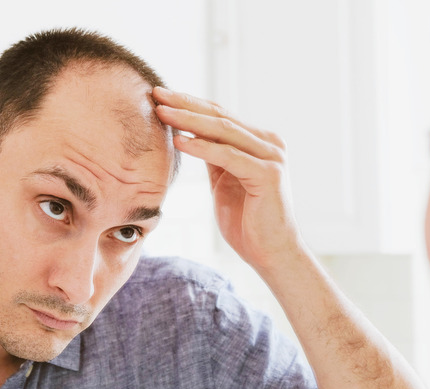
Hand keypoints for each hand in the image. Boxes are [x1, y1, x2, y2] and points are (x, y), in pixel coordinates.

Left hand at [153, 87, 300, 273]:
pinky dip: (202, 147)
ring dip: (189, 120)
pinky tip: (180, 141)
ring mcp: (271, 156)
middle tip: (156, 93)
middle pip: (220, 116)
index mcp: (258, 142)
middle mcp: (269, 143)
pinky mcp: (268, 174)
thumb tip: (189, 135)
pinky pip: (228, 156)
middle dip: (185, 104)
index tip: (160, 95)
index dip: (189, 104)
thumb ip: (214, 157)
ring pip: (223, 130)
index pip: (219, 115)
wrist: (272, 254)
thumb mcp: (224, 181)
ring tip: (162, 112)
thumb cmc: (248, 222)